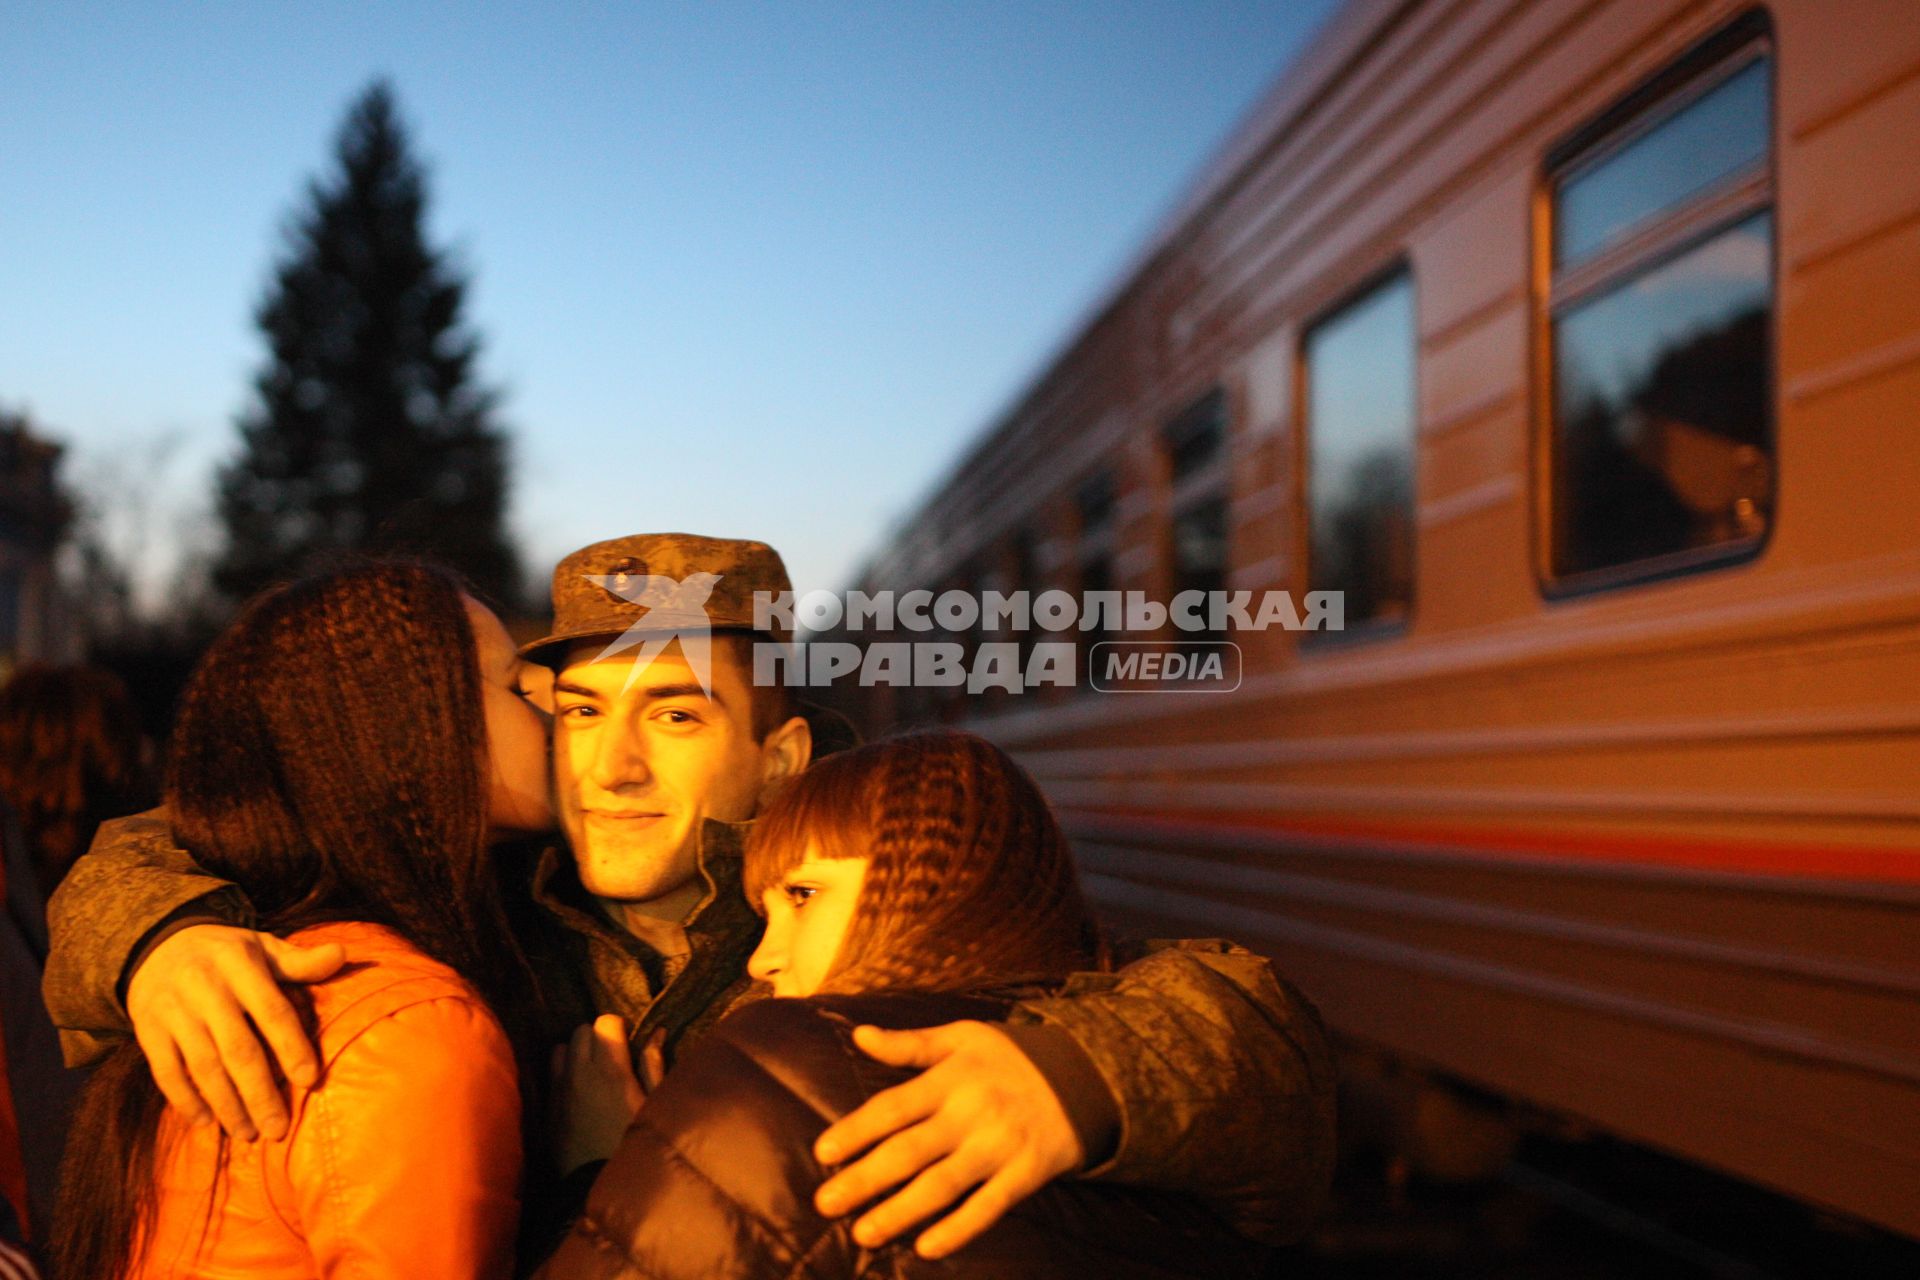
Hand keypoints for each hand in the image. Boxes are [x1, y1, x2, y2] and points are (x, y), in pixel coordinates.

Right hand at [126, 924, 345, 1140]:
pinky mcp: (148, 1031)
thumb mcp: (263, 947)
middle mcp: (204, 988)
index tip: (310, 1081)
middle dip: (260, 1093)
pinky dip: (185, 1100)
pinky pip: (166, 1071)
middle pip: (237, 1048)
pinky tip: (206, 1123)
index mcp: (239, 964)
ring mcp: (172, 1011)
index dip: (291, 1046)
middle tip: (279, 1130)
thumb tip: (343, 955)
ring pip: (202, 1066)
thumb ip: (300, 961)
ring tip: (248, 1134)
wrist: (156, 945)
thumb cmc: (226, 954)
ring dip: (227, 1104)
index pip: (271, 1010)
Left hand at [551, 1015, 646, 1174]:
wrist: (595, 1187)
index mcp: (612, 1070)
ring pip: (561, 1048)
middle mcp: (581, 1073)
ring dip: (576, 1053)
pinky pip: (551, 1073)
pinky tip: (578, 1091)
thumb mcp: (653, 1105)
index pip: (606, 1021)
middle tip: (611, 1057)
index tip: (627, 1042)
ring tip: (591, 1072)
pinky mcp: (547, 1106)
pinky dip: (563, 1073)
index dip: (618, 1028)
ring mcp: (559, 1089)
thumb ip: (653, 1065)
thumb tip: (656, 1032)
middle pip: (581, 1029)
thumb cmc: (634, 1145)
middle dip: (596, 1037)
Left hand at [813, 1021, 1083, 1259]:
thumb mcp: (962, 1038)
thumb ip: (909, 1044)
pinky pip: (989, 1207)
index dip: (856, 1130)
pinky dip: (959, 1229)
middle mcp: (972, 1113)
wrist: (1085, 1074)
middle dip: (865, 1179)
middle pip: (910, 1151)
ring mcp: (1000, 1146)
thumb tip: (859, 1035)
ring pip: (943, 1185)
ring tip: (864, 1232)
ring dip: (901, 1211)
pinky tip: (927, 1248)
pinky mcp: (1027, 1174)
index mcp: (951, 1077)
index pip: (893, 1107)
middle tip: (826, 1204)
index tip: (823, 1153)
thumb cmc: (1009, 1057)